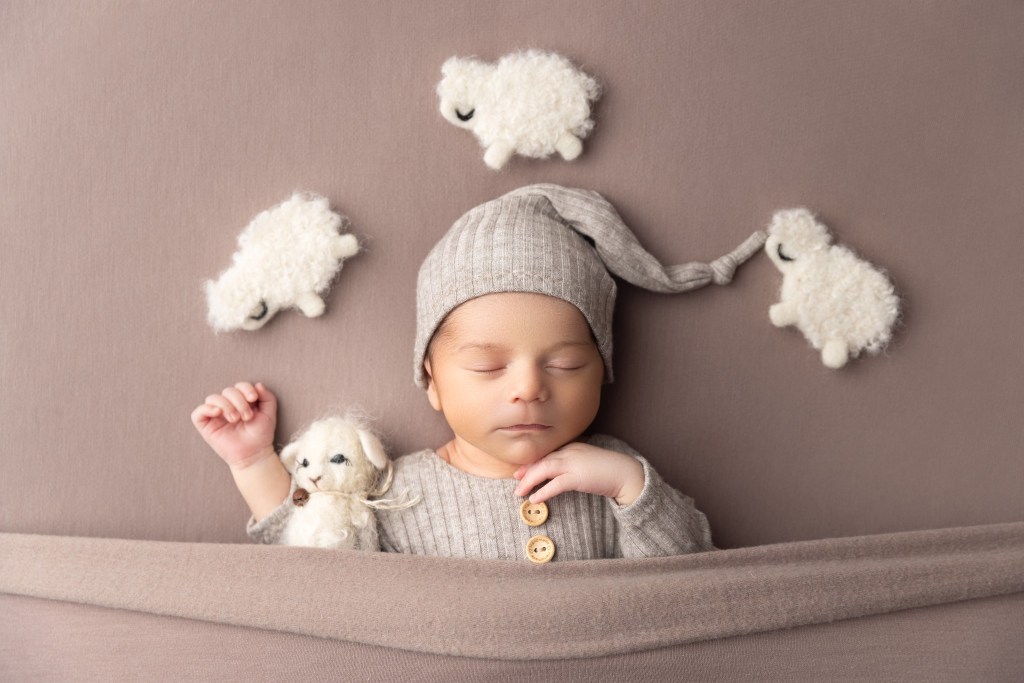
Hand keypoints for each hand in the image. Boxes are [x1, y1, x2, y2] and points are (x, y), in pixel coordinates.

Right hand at [190, 381, 277, 469]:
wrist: (254, 453)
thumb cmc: (260, 434)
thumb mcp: (269, 413)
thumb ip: (267, 397)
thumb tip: (257, 384)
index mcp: (241, 400)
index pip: (239, 386)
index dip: (245, 388)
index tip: (253, 398)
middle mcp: (227, 405)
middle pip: (227, 391)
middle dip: (239, 401)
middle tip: (247, 416)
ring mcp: (215, 415)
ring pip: (213, 398)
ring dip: (226, 405)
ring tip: (235, 419)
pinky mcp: (205, 425)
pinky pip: (198, 413)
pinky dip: (206, 409)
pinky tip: (218, 413)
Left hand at [512, 442, 644, 506]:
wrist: (626, 473)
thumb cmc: (607, 469)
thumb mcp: (586, 462)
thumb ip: (573, 463)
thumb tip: (559, 474)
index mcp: (571, 446)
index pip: (546, 453)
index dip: (531, 463)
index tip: (520, 471)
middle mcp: (570, 451)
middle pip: (541, 460)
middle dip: (526, 471)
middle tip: (516, 481)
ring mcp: (574, 463)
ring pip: (544, 469)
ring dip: (529, 482)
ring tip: (519, 493)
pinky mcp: (578, 477)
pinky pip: (555, 484)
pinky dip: (543, 492)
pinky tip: (535, 499)